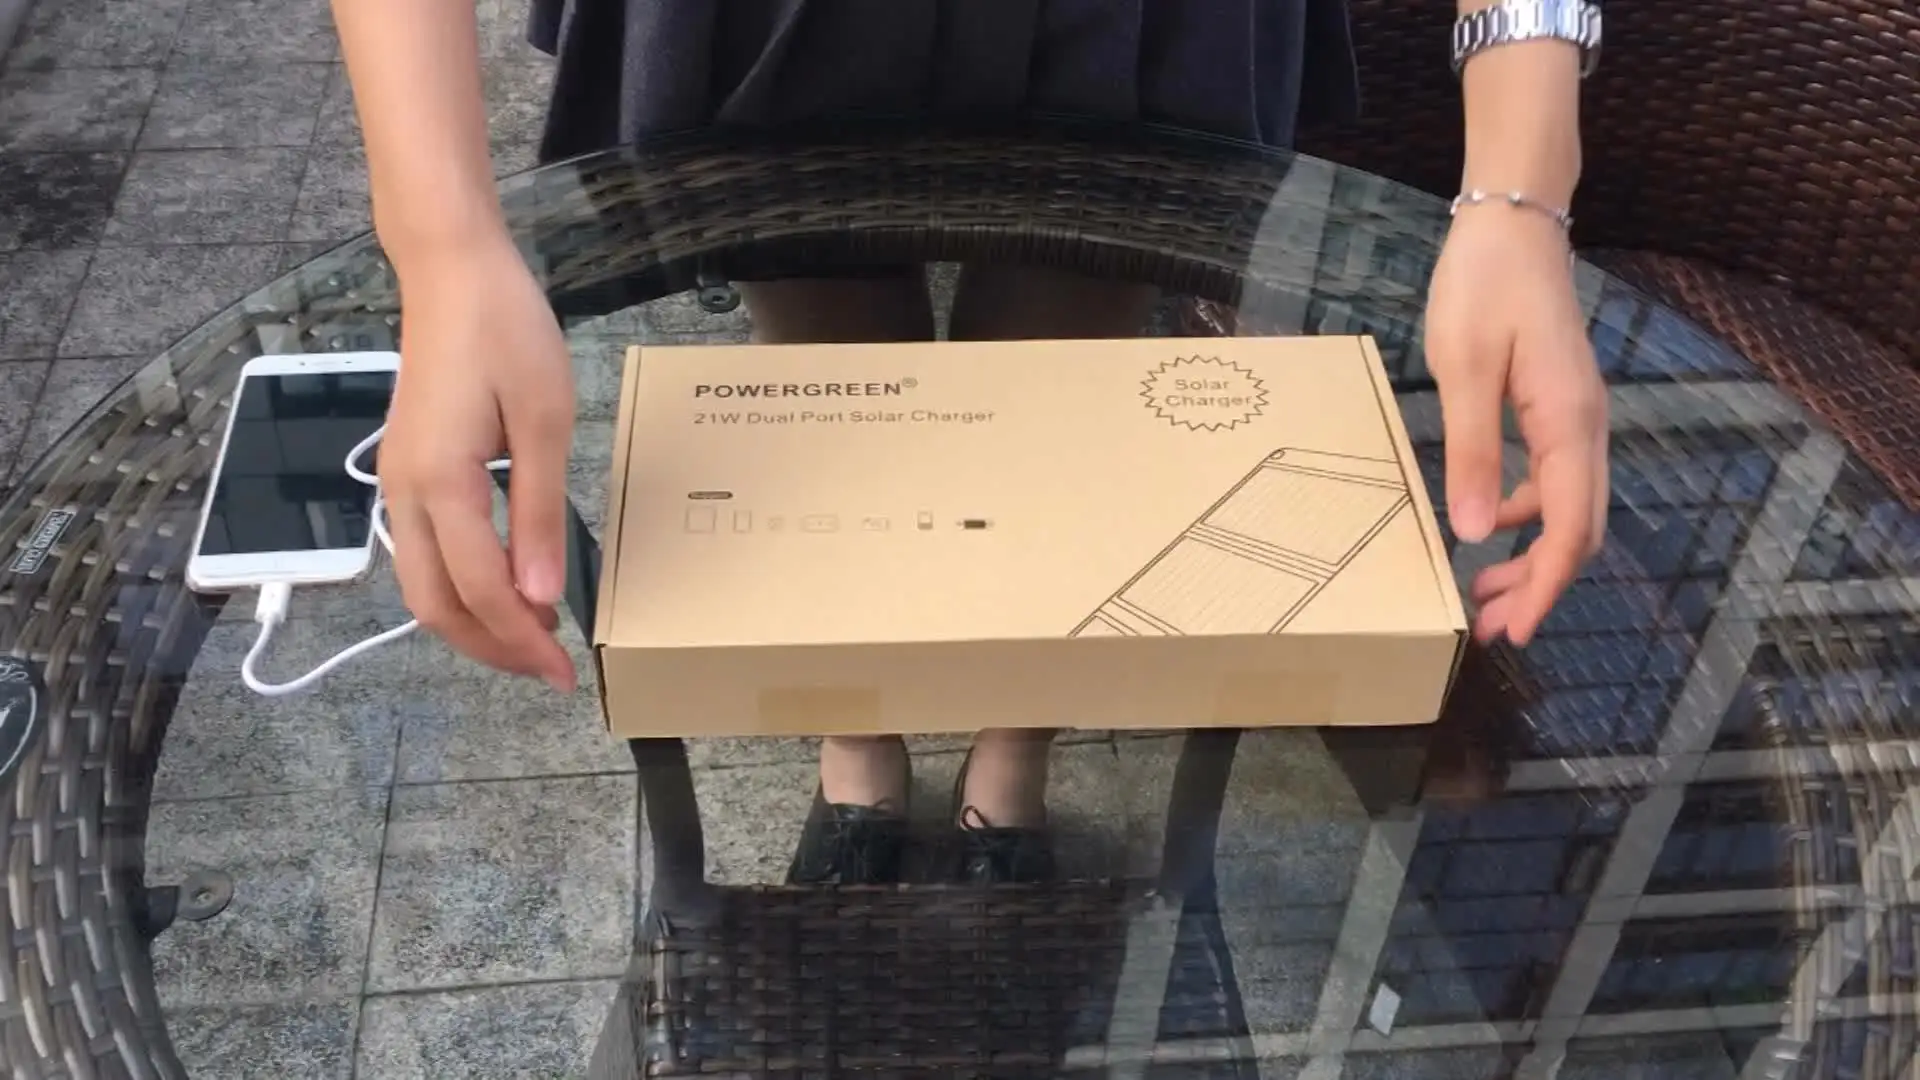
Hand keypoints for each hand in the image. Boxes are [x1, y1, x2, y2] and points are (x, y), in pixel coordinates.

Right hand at [380, 234, 576, 689]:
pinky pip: (425, 553)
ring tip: (533, 637)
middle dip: (492, 647)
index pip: (481, 589)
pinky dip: (461, 587)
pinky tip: (506, 588)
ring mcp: (397, 482)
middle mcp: (404, 492)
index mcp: (440, 482)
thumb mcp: (544, 420)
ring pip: (423, 585)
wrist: (452, 273)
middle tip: (549, 668)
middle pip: (434, 605)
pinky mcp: (405, 470)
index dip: (523, 638)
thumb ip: (538, 512)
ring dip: (474, 622)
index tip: (566, 670)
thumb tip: (541, 595)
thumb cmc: (506, 333)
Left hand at [1424, 206, 1608, 646]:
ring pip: (1567, 507)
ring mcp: (1577, 416)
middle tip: (1491, 625)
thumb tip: (1470, 534)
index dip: (1544, 586)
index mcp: (1569, 424)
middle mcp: (1586, 427)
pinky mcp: (1559, 406)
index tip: (1515, 629)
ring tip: (1484, 588)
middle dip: (1538, 584)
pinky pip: (1553, 477)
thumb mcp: (1463, 370)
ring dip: (1531, 554)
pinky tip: (1484, 522)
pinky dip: (1524, 513)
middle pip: (1578, 528)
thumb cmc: (1484, 287)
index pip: (1569, 528)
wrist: (1513, 223)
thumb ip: (1471, 452)